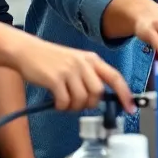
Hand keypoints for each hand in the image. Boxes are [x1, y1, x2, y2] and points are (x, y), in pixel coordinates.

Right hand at [12, 36, 134, 112]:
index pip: (115, 77)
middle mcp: (83, 63)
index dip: (125, 93)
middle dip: (90, 104)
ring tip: (65, 102)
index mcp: (92, 59)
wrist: (27, 51)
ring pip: (82, 99)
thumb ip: (89, 76)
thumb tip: (99, 98)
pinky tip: (56, 101)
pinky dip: (62, 107)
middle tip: (78, 104)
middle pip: (98, 93)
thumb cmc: (51, 59)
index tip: (131, 107)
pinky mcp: (55, 79)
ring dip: (74, 107)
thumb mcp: (76, 62)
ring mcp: (69, 70)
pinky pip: (65, 102)